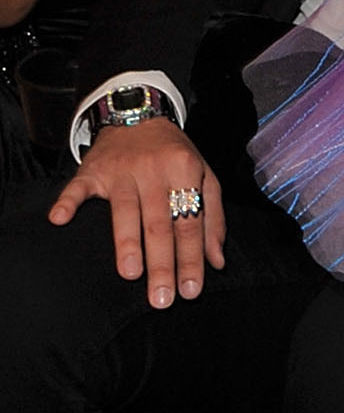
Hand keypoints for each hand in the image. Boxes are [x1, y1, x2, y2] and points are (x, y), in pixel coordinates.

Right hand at [47, 116, 224, 306]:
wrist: (138, 113)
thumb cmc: (174, 154)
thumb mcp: (204, 175)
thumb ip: (213, 218)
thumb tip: (216, 261)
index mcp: (184, 170)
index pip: (190, 222)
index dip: (191, 258)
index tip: (190, 290)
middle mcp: (153, 170)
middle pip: (159, 223)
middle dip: (162, 264)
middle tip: (161, 299)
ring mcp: (120, 169)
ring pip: (124, 210)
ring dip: (127, 243)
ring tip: (131, 274)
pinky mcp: (92, 170)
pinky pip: (78, 187)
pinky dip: (68, 202)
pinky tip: (60, 220)